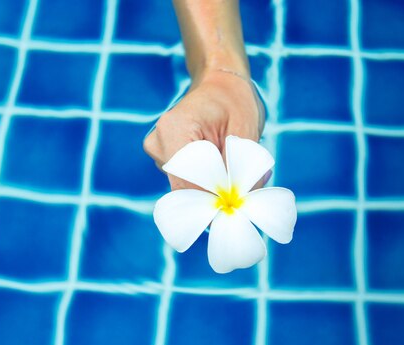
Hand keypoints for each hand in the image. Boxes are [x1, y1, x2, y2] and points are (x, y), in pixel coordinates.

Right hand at [143, 69, 266, 190]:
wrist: (221, 86)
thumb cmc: (235, 102)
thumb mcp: (245, 132)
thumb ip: (238, 168)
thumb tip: (236, 200)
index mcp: (174, 129)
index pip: (187, 182)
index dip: (212, 197)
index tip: (236, 198)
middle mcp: (158, 142)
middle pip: (185, 188)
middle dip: (216, 191)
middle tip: (243, 181)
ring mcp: (158, 152)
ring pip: (187, 187)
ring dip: (213, 184)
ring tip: (232, 162)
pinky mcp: (164, 159)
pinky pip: (187, 181)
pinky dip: (207, 180)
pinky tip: (220, 163)